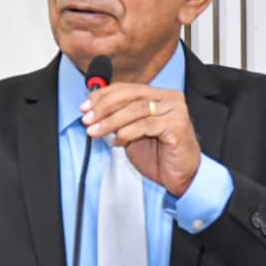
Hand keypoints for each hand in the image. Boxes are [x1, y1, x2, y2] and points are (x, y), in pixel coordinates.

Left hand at [81, 83, 200, 195]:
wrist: (181, 177)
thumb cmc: (160, 156)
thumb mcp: (133, 133)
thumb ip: (120, 119)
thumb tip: (94, 112)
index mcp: (159, 95)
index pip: (127, 88)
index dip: (103, 96)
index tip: (85, 107)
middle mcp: (169, 99)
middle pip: (131, 95)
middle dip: (104, 106)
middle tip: (88, 119)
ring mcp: (175, 111)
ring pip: (136, 109)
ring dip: (111, 121)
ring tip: (96, 131)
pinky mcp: (177, 126)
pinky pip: (145, 125)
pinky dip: (127, 133)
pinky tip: (117, 142)